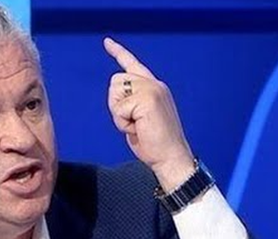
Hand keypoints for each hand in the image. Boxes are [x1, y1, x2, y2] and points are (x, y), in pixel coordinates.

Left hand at [104, 37, 195, 190]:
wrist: (171, 157)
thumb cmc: (155, 143)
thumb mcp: (140, 117)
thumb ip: (132, 101)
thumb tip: (118, 95)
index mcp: (154, 87)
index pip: (133, 65)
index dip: (119, 52)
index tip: (107, 42)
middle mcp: (154, 84)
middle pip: (116, 80)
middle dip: (116, 104)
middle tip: (132, 122)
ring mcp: (152, 90)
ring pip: (116, 92)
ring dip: (119, 114)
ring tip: (136, 125)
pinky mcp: (148, 99)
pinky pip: (119, 108)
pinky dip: (122, 122)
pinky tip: (138, 129)